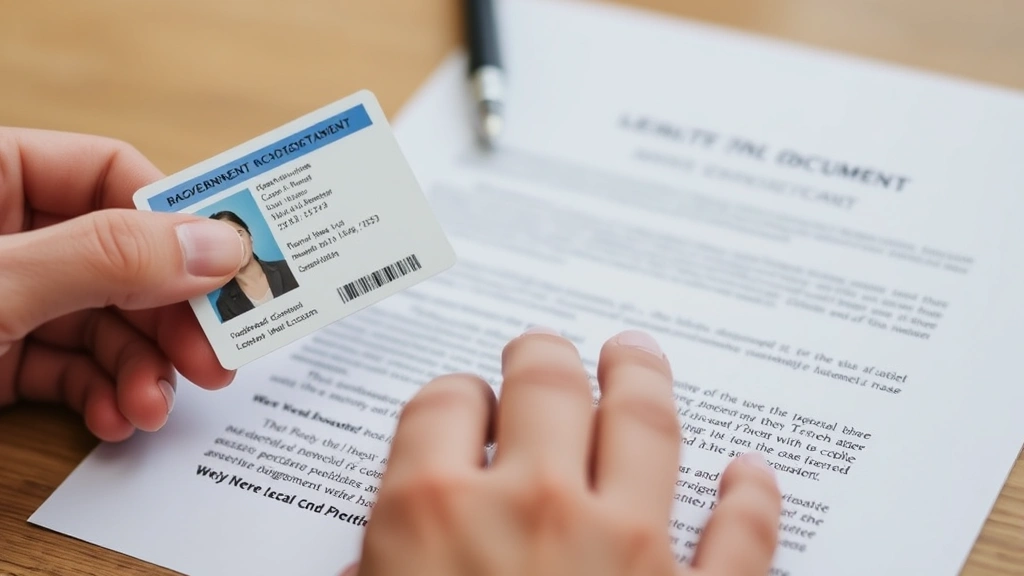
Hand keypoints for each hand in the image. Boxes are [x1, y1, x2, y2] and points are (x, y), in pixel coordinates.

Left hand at [0, 128, 244, 440]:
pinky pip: (69, 367)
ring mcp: (5, 298)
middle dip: (167, 319)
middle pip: (122, 259)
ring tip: (149, 408)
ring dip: (140, 370)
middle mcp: (6, 233)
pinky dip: (98, 395)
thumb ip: (105, 260)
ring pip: (104, 321)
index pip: (110, 172)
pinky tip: (111, 418)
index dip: (175, 219)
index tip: (228, 270)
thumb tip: (218, 245)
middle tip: (212, 361)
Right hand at [344, 328, 781, 575]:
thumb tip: (372, 569)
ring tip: (635, 354)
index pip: (443, 402)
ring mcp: (626, 549)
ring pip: (645, 422)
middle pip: (545, 384)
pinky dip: (751, 498)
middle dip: (540, 356)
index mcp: (432, 512)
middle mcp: (531, 506)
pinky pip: (739, 535)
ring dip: (641, 377)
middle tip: (543, 349)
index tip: (462, 404)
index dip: (454, 395)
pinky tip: (749, 474)